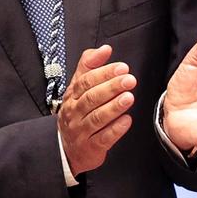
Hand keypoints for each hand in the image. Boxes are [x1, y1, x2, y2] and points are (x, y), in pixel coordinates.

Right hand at [57, 44, 136, 175]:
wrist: (67, 148)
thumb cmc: (77, 114)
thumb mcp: (78, 88)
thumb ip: (89, 66)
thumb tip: (104, 49)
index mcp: (72, 97)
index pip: (85, 82)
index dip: (104, 73)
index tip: (122, 67)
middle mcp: (74, 113)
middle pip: (91, 98)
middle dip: (111, 88)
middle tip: (129, 80)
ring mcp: (81, 131)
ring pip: (97, 118)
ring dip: (114, 107)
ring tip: (129, 97)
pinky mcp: (91, 147)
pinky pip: (103, 138)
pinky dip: (115, 129)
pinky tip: (126, 120)